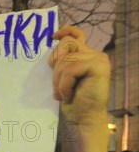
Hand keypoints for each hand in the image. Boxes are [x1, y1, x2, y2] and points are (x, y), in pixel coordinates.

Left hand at [48, 26, 110, 151]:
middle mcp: (95, 54)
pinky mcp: (98, 66)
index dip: (64, 32)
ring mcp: (98, 59)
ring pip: (65, 59)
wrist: (84, 119)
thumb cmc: (73, 101)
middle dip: (55, 66)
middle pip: (65, 45)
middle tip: (57, 86)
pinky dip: (64, 85)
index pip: (75, 35)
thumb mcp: (63, 77)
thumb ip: (63, 61)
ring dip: (58, 80)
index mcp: (86, 55)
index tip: (53, 37)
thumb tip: (55, 43)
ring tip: (63, 94)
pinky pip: (70, 69)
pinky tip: (68, 96)